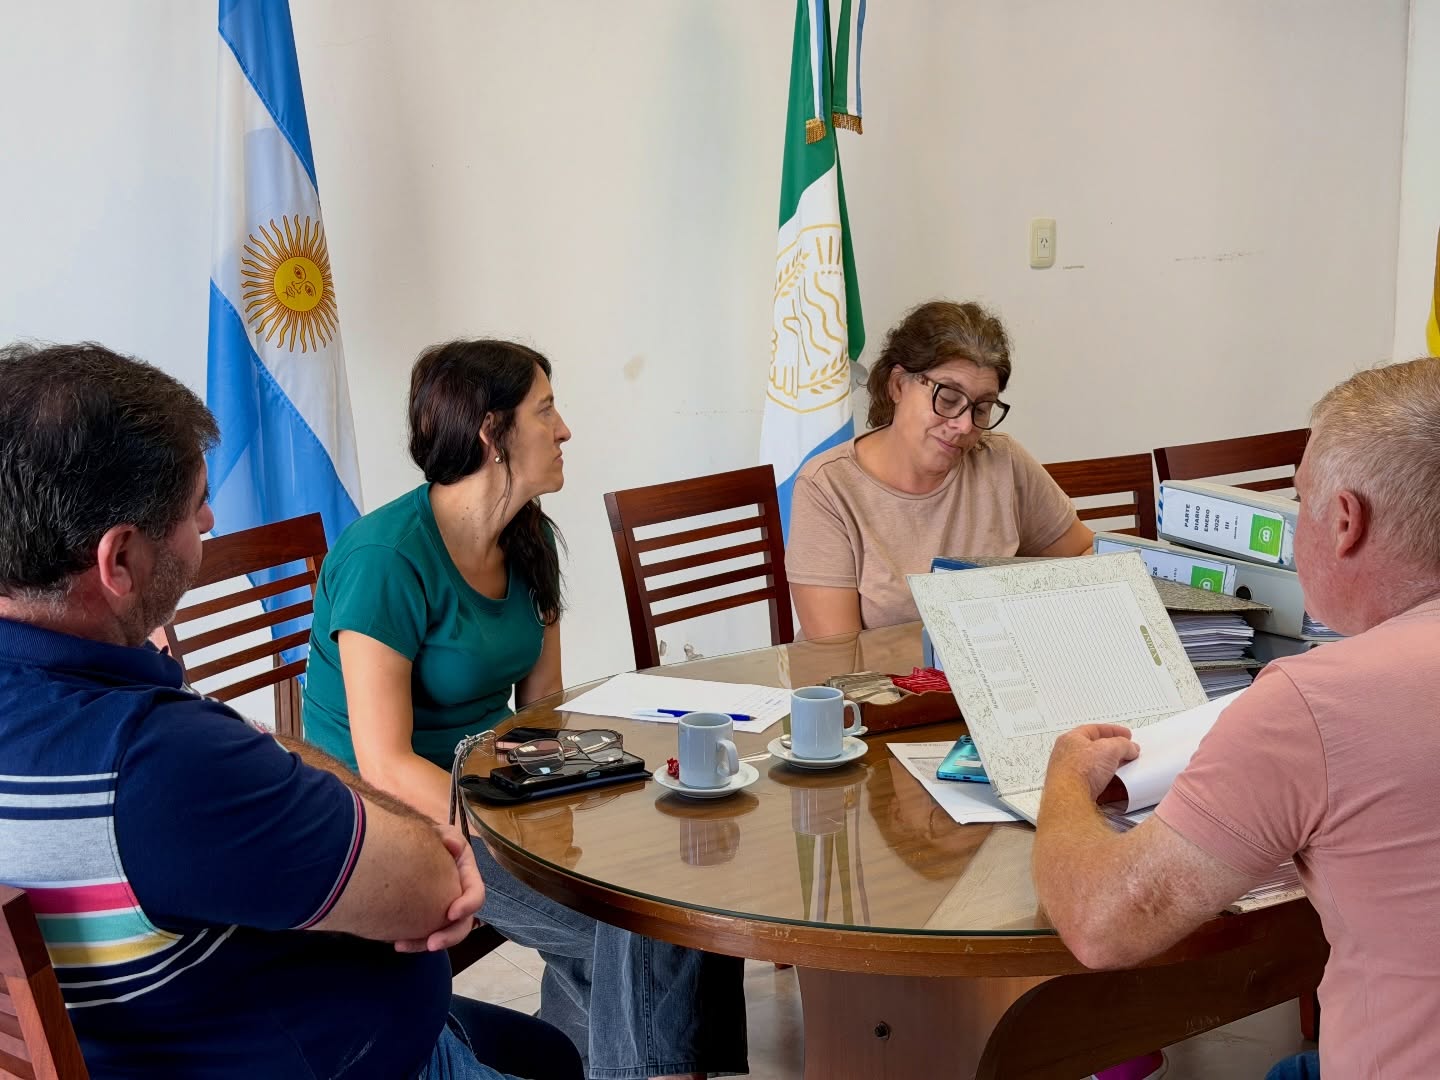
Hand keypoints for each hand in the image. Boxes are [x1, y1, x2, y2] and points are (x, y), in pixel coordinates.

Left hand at [394, 825, 486, 952]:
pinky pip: (424, 935)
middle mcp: (459, 897)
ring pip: (441, 934)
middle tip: (432, 944)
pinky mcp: (427, 919)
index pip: (476, 894)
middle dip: (450, 936)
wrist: (409, 850)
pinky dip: (412, 940)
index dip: (468, 905)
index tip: (451, 913)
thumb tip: (452, 845)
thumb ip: (448, 836)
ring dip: (424, 943)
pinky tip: (396, 942)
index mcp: (467, 877)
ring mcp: (443, 910)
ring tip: (400, 946)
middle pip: (463, 923)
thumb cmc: (430, 841)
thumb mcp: (442, 834)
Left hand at [1045, 724, 1139, 802]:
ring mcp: (1071, 775)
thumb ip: (1123, 745)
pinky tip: (1121, 789)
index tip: (1126, 735)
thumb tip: (1130, 748)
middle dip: (1115, 753)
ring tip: (1128, 772)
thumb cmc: (1080, 770)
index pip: (1094, 730)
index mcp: (1071, 739)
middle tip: (1128, 754)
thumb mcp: (1109, 749)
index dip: (1112, 731)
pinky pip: (1097, 787)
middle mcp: (1068, 756)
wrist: (1070, 799)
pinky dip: (1111, 787)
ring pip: (1097, 770)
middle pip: (1096, 751)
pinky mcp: (1077, 792)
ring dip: (1114, 771)